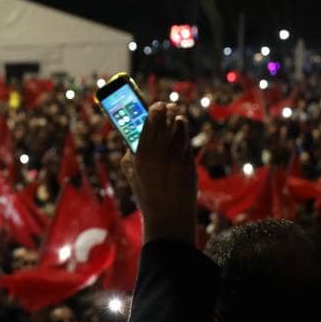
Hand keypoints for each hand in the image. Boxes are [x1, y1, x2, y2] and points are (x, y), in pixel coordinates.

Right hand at [119, 102, 196, 244]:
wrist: (168, 216)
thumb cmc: (147, 194)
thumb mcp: (132, 173)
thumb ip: (131, 153)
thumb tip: (134, 135)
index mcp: (142, 155)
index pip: (149, 122)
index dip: (154, 110)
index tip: (156, 105)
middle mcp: (160, 154)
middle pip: (166, 121)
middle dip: (167, 110)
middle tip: (168, 106)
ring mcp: (177, 158)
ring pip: (180, 128)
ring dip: (178, 120)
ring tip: (176, 117)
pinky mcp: (189, 164)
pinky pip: (187, 142)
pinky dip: (184, 135)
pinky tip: (181, 133)